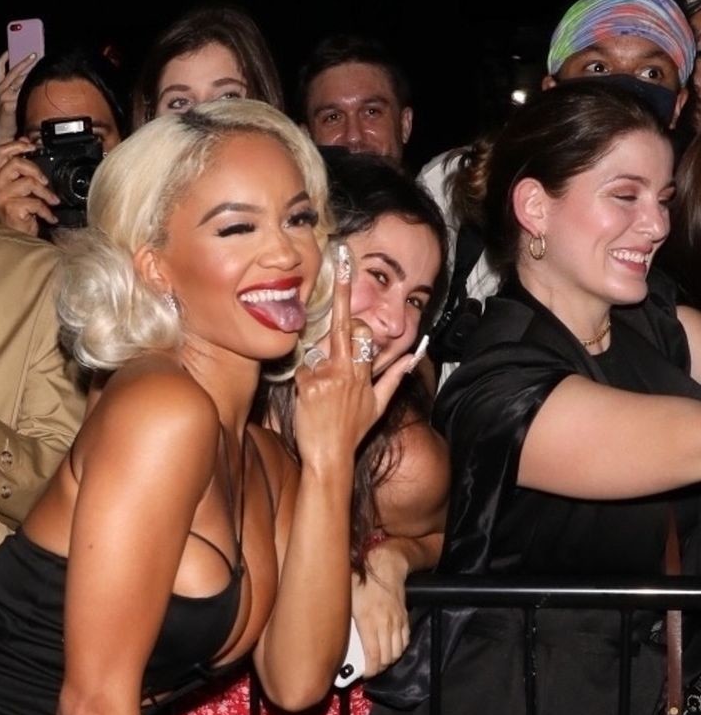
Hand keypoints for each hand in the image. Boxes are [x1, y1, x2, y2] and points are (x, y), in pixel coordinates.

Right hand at [0, 50, 37, 144]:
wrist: (3, 136)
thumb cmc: (8, 120)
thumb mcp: (8, 102)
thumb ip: (15, 90)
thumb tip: (27, 78)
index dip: (4, 58)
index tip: (10, 49)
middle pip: (12, 71)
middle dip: (24, 61)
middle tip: (34, 54)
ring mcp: (3, 97)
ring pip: (18, 80)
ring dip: (28, 72)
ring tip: (37, 65)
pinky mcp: (8, 104)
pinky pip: (20, 92)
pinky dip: (28, 87)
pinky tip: (35, 83)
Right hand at [0, 139, 58, 236]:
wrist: (14, 243)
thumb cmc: (17, 216)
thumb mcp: (15, 189)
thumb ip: (18, 169)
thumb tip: (27, 145)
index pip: (1, 151)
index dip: (18, 145)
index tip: (32, 146)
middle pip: (16, 163)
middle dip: (36, 170)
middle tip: (45, 181)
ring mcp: (0, 198)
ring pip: (28, 182)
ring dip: (45, 192)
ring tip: (51, 201)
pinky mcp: (11, 209)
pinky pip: (35, 202)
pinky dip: (46, 210)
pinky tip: (49, 217)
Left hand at [294, 249, 421, 474]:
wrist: (329, 457)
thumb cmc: (353, 433)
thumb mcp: (379, 406)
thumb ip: (394, 377)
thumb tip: (413, 357)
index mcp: (363, 371)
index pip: (363, 331)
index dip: (355, 305)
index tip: (351, 274)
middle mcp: (347, 369)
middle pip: (344, 323)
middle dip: (344, 291)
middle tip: (341, 257)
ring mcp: (327, 375)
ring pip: (316, 352)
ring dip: (315, 367)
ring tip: (321, 395)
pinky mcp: (308, 385)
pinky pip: (301, 371)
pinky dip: (302, 381)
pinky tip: (309, 401)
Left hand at [351, 541, 410, 674]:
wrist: (386, 564)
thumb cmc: (362, 579)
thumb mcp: (345, 598)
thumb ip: (339, 617)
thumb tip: (324, 634)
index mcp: (369, 621)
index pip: (374, 656)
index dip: (369, 671)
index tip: (363, 674)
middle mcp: (386, 623)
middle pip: (387, 657)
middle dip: (378, 668)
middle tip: (369, 670)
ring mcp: (397, 621)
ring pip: (398, 651)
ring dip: (389, 660)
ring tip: (378, 663)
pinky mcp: (404, 617)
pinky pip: (405, 639)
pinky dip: (399, 649)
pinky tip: (390, 650)